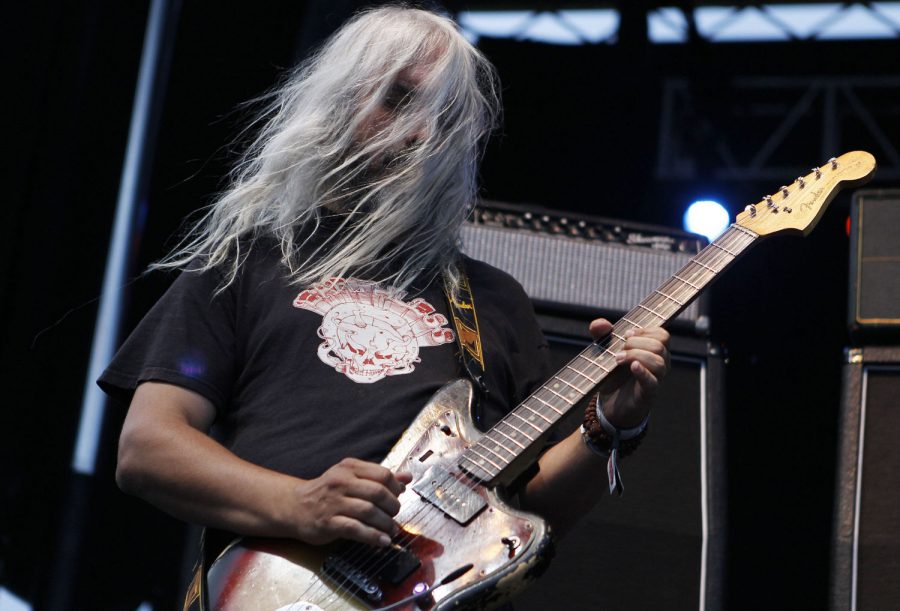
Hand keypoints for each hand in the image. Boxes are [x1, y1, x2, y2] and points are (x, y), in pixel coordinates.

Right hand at [289, 457, 412, 546]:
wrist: (294, 506)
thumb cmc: (327, 492)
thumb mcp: (351, 477)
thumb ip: (378, 477)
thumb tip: (407, 478)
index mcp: (349, 468)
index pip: (382, 474)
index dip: (396, 488)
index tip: (398, 497)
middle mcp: (341, 482)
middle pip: (378, 492)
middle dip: (393, 506)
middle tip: (395, 515)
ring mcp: (334, 502)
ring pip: (369, 511)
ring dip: (386, 524)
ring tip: (392, 530)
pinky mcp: (328, 523)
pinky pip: (356, 529)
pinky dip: (373, 536)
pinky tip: (382, 541)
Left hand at [589, 319, 669, 427]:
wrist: (609, 405)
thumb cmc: (613, 376)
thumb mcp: (604, 351)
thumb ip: (601, 334)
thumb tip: (600, 323)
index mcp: (653, 351)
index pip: (663, 335)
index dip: (645, 331)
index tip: (626, 334)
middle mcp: (659, 364)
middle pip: (660, 346)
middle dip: (637, 343)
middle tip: (619, 350)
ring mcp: (655, 380)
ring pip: (659, 362)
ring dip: (636, 356)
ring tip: (617, 359)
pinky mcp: (648, 394)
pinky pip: (653, 382)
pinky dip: (643, 372)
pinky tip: (632, 366)